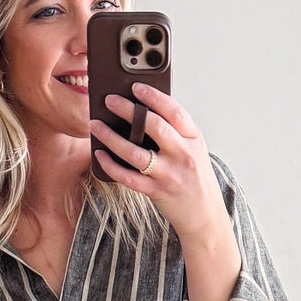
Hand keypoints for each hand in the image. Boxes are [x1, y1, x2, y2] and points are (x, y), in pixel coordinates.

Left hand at [88, 83, 225, 243]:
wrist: (204, 214)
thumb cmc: (194, 177)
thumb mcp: (193, 149)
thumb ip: (175, 131)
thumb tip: (140, 111)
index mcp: (193, 139)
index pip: (174, 111)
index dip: (154, 96)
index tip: (135, 87)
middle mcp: (183, 155)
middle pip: (153, 126)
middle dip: (127, 110)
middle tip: (109, 100)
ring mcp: (169, 174)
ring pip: (135, 153)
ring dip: (111, 137)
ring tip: (96, 125)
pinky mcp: (156, 192)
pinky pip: (128, 177)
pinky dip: (110, 165)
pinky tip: (99, 154)